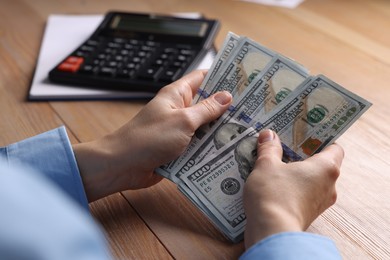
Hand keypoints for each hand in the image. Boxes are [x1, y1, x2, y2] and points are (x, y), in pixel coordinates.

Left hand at [73, 70, 232, 201]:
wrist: (123, 166)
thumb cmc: (148, 138)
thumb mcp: (183, 121)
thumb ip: (206, 109)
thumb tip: (227, 96)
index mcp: (177, 94)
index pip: (203, 77)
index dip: (223, 76)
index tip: (244, 79)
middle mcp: (179, 109)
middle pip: (207, 103)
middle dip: (227, 107)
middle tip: (253, 110)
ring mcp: (179, 129)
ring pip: (205, 126)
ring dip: (220, 130)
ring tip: (247, 130)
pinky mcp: (178, 148)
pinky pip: (198, 144)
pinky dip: (210, 147)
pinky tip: (229, 151)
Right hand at [243, 129, 343, 248]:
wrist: (271, 231)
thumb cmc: (274, 194)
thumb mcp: (266, 165)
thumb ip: (269, 148)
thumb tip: (268, 135)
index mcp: (326, 167)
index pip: (334, 148)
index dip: (322, 139)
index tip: (306, 134)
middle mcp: (329, 186)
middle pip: (321, 164)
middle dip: (303, 155)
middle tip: (285, 146)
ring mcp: (320, 202)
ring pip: (311, 181)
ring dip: (296, 173)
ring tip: (275, 165)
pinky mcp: (308, 214)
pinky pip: (304, 195)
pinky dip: (293, 188)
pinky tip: (274, 184)